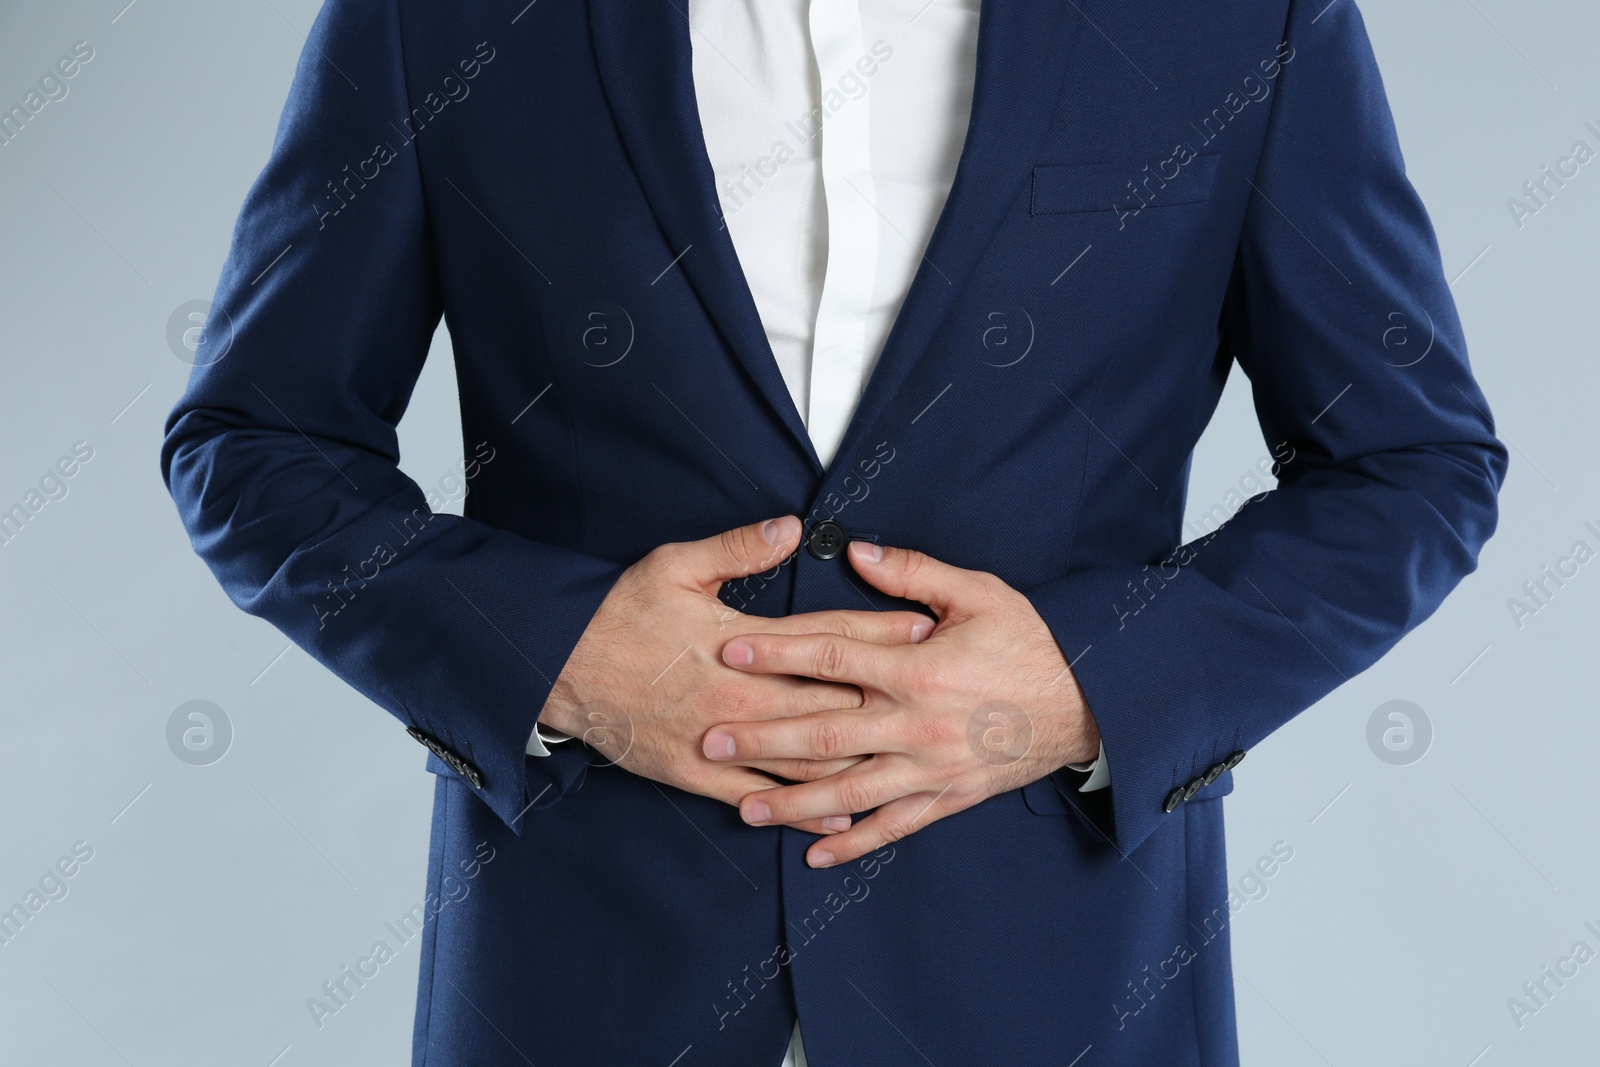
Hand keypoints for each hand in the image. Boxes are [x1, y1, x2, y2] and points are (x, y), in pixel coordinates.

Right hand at [540, 517, 934, 833]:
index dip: (881, 632)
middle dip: (891, 694)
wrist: (561, 669)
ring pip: (809, 755)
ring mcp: (725, 740)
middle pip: (833, 698)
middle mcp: (743, 696)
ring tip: (911, 755)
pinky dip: (807, 809)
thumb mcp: (675, 566)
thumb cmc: (618, 614)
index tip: (926, 627)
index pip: (829, 637)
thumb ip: (738, 549)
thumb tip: (790, 529)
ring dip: (862, 755)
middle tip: (941, 694)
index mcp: (743, 644)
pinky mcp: (702, 774)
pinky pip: (765, 797)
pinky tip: (845, 816)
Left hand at [702, 540, 1099, 865]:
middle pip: (824, 730)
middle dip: (761, 736)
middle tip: (710, 739)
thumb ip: (913, 573)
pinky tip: (814, 853)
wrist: (1089, 704)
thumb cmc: (1032, 643)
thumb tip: (858, 551)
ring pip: (848, 788)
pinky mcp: (946, 797)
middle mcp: (917, 722)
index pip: (832, 655)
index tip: (729, 649)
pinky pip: (893, 826)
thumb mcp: (979, 593)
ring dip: (791, 800)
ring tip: (743, 807)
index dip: (776, 652)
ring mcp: (930, 766)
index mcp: (919, 667)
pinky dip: (852, 843)